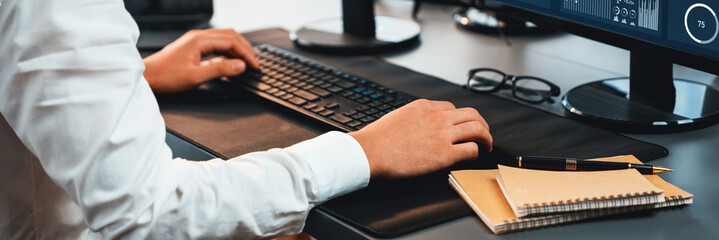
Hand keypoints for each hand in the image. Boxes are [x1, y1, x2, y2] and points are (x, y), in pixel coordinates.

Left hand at [142, 28, 259, 92]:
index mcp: (200, 40)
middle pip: (230, 35)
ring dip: (237, 48)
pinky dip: (227, 50)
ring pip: (224, 38)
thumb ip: (220, 70)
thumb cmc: (166, 76)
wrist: (148, 76)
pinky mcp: (193, 46)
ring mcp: (196, 40)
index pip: (232, 42)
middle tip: (254, 62)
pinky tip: (231, 60)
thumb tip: (240, 65)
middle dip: (245, 48)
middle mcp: (199, 36)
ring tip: (246, 61)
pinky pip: (216, 43)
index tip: (254, 65)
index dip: (246, 53)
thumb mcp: (196, 77)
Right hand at [349, 99, 492, 178]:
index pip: (451, 108)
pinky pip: (471, 149)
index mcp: (424, 106)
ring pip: (477, 129)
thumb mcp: (397, 116)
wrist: (370, 151)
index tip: (460, 127)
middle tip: (483, 134)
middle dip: (481, 124)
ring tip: (487, 145)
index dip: (459, 118)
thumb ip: (413, 118)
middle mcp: (437, 117)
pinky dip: (476, 152)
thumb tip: (418, 126)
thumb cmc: (377, 138)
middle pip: (471, 114)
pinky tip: (473, 156)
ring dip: (486, 137)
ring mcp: (442, 135)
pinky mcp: (444, 154)